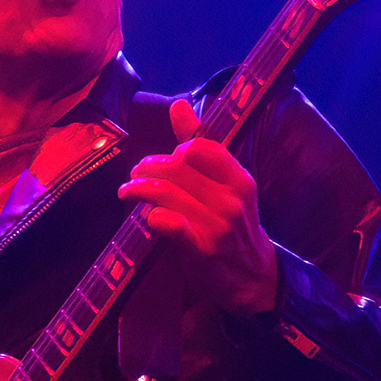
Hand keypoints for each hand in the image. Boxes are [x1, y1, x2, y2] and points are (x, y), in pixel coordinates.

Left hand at [118, 96, 277, 314]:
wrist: (252, 275)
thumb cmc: (233, 224)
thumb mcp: (226, 183)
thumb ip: (201, 145)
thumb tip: (178, 105)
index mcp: (238, 178)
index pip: (199, 148)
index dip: (175, 152)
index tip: (164, 161)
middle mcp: (230, 199)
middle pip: (177, 168)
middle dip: (147, 167)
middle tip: (135, 174)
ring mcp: (217, 225)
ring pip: (166, 193)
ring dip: (138, 189)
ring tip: (128, 191)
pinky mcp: (201, 249)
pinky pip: (170, 224)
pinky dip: (153, 216)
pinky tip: (146, 216)